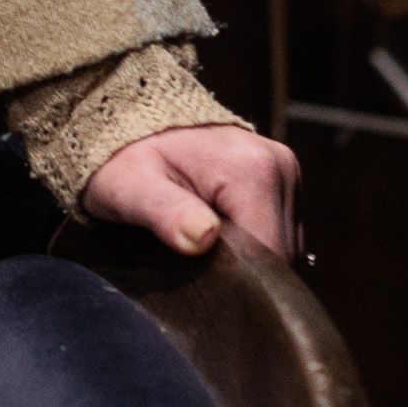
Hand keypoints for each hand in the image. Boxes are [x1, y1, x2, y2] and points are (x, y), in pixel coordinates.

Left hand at [83, 124, 301, 260]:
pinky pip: (276, 230)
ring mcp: (285, 172)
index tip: (201, 284)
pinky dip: (249, 243)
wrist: (126, 122)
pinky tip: (216, 235)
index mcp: (254, 168)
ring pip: (280, 245)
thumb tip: (203, 236)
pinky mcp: (280, 180)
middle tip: (192, 260)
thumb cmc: (122, 157)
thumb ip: (165, 211)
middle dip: (241, 269)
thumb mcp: (129, 186)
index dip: (238, 279)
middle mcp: (281, 166)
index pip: (269, 253)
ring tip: (200, 244)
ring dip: (246, 258)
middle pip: (280, 252)